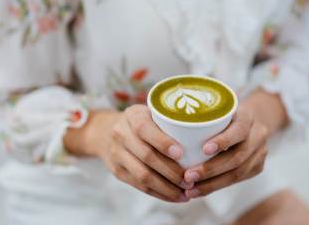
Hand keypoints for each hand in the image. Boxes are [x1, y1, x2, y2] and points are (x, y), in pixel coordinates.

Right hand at [64, 105, 191, 201]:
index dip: (162, 142)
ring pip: (143, 175)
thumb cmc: (141, 120)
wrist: (106, 132)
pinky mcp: (118, 171)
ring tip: (186, 191)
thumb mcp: (150, 111)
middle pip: (146, 156)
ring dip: (167, 187)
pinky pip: (139, 186)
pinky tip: (175, 196)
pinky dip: (159, 193)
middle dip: (171, 171)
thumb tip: (202, 129)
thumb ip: (170, 118)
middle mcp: (121, 134)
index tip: (181, 153)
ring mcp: (117, 154)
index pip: (144, 129)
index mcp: (132, 116)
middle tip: (191, 179)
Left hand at [182, 89, 287, 198]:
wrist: (250, 121)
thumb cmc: (224, 115)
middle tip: (188, 176)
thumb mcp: (217, 109)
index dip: (223, 141)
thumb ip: (202, 116)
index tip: (204, 149)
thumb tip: (167, 122)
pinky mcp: (257, 167)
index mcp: (247, 117)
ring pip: (238, 174)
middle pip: (237, 157)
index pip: (239, 130)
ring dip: (212, 184)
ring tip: (190, 190)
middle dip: (211, 170)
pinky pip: (237, 181)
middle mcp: (258, 135)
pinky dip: (216, 186)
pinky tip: (199, 191)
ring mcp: (260, 153)